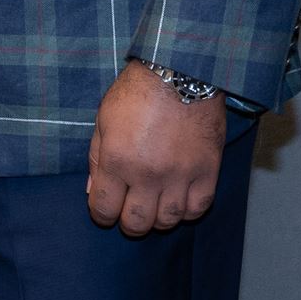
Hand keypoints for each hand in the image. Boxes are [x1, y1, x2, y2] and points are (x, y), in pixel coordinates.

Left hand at [87, 62, 226, 234]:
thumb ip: (96, 159)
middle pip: (137, 222)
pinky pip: (198, 207)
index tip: (103, 212)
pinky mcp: (208, 170)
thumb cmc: (136, 94)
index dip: (100, 216)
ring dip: (158, 220)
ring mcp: (181, 175)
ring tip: (153, 209)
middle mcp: (148, 174)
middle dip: (128, 224)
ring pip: (169, 220)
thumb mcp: (102, 122)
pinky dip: (186, 211)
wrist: (180, 74)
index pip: (104, 207)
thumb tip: (92, 191)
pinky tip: (178, 202)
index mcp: (117, 161)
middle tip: (127, 216)